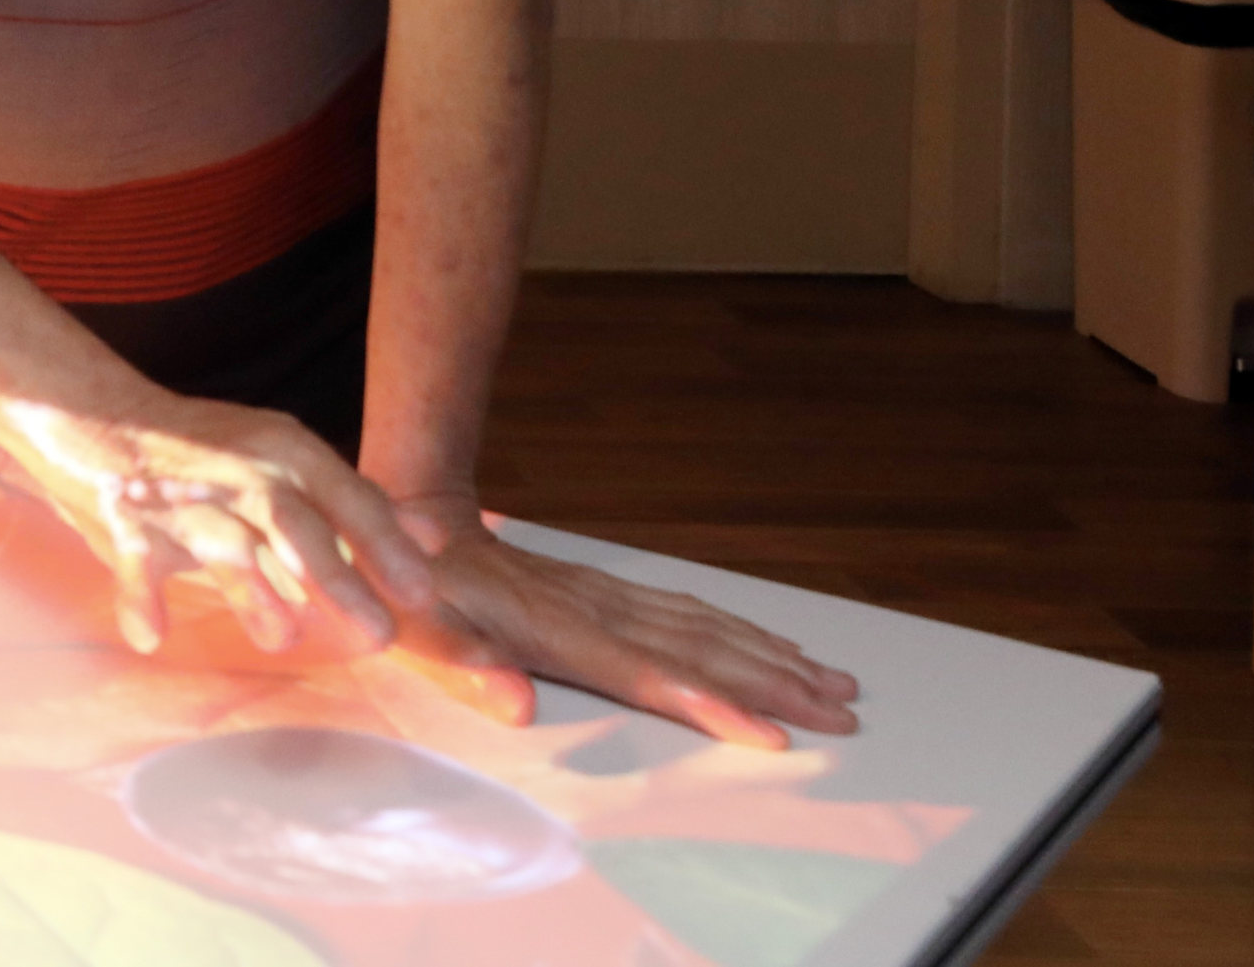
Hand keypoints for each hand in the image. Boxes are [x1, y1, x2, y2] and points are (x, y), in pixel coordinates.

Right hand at [0, 386, 453, 661]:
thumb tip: (434, 538)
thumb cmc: (205, 452)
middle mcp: (238, 471)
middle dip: (337, 578)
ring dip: (252, 590)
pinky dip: (141, 597)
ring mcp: (180, 498)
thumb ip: (358, 503)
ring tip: (280, 639)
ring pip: (223, 543)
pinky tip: (150, 636)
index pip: (347, 499)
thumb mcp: (287, 462)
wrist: (94, 416)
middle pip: (294, 524)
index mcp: (285, 453)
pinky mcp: (125, 521)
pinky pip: (135, 562)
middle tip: (377, 636)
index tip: (423, 595)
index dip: (385, 546)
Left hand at [388, 493, 860, 750]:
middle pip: (700, 652)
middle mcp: (596, 610)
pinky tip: (777, 645)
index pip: (648, 674)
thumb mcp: (421, 635)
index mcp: (557, 629)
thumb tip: (514, 706)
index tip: (771, 733)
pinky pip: (688, 611)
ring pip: (706, 628)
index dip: (709, 705)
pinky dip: (740, 630)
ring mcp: (606, 596)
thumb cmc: (412, 593)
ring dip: (773, 657)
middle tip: (844, 715)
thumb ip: (469, 670)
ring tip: (836, 684)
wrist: (408, 521)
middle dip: (776, 686)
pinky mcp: (606, 590)